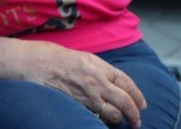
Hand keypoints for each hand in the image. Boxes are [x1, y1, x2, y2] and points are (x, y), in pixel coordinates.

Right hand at [22, 42, 146, 127]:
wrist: (37, 64)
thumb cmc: (58, 59)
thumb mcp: (84, 58)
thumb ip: (101, 70)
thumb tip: (115, 84)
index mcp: (101, 66)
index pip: (127, 83)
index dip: (137, 95)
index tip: (142, 104)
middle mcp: (98, 81)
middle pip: (126, 101)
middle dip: (135, 114)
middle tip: (138, 121)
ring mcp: (88, 95)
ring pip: (114, 113)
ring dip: (119, 119)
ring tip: (120, 122)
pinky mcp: (79, 105)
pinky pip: (97, 117)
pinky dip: (103, 120)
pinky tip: (103, 120)